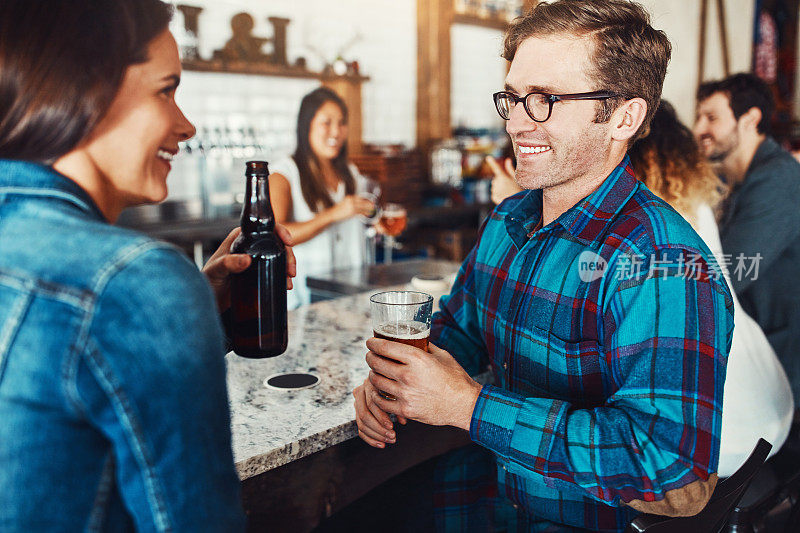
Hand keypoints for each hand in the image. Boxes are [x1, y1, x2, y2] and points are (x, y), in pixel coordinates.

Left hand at [202, 225, 296, 312]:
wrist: (208, 299)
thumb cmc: (208, 280)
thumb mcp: (217, 270)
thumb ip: (229, 263)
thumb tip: (246, 260)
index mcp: (240, 238)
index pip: (264, 228)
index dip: (279, 232)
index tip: (288, 241)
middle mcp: (250, 246)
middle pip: (276, 244)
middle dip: (288, 255)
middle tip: (290, 271)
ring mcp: (255, 260)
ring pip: (278, 257)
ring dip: (287, 268)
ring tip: (289, 281)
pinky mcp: (258, 273)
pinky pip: (275, 271)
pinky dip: (283, 277)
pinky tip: (285, 286)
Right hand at [331, 195, 375, 221]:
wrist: (332, 214)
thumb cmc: (338, 210)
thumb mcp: (344, 203)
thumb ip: (351, 202)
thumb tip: (358, 204)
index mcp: (349, 197)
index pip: (360, 197)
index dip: (366, 199)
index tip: (370, 201)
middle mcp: (351, 200)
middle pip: (363, 201)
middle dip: (369, 203)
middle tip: (373, 205)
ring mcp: (352, 206)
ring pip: (363, 207)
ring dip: (369, 208)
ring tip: (372, 209)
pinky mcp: (352, 212)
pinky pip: (361, 212)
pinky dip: (365, 213)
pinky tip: (368, 214)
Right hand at [352, 378, 406, 447]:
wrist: (389, 380)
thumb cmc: (396, 384)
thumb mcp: (398, 391)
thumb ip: (399, 404)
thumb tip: (403, 421)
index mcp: (369, 384)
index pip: (371, 404)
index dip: (381, 417)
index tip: (391, 426)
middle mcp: (359, 393)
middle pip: (364, 415)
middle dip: (378, 428)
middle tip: (392, 436)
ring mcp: (357, 404)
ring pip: (361, 424)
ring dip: (376, 435)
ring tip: (390, 440)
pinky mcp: (358, 414)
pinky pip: (361, 430)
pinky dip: (371, 439)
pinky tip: (381, 444)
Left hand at [364, 339, 481, 429]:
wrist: (465, 405)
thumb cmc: (455, 378)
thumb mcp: (442, 355)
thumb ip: (425, 346)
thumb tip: (414, 338)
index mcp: (417, 358)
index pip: (385, 347)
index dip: (373, 343)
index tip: (370, 342)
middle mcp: (408, 375)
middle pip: (377, 363)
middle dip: (370, 357)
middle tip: (370, 356)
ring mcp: (405, 394)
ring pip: (376, 382)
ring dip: (373, 375)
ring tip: (375, 373)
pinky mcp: (405, 410)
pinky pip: (381, 402)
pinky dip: (377, 395)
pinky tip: (379, 391)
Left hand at [486, 156, 522, 203]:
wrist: (519, 204)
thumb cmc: (520, 190)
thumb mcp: (516, 179)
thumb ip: (510, 169)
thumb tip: (507, 159)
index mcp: (503, 177)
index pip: (496, 168)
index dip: (492, 162)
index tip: (488, 158)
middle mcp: (497, 183)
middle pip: (496, 179)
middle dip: (501, 181)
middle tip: (510, 186)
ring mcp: (494, 190)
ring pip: (495, 186)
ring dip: (500, 188)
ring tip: (509, 192)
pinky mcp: (493, 197)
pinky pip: (495, 193)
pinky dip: (499, 194)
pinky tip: (505, 197)